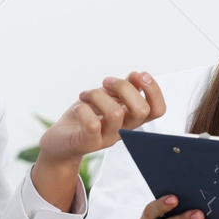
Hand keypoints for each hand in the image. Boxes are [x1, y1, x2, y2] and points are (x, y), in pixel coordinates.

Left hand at [34, 72, 165, 208]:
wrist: (60, 139)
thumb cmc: (86, 115)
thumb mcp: (107, 97)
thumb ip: (124, 88)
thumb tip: (138, 76)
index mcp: (132, 118)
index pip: (158, 110)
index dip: (154, 90)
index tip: (139, 75)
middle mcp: (124, 130)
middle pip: (141, 110)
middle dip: (124, 87)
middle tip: (105, 82)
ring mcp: (107, 138)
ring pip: (115, 113)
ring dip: (97, 95)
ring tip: (86, 95)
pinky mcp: (88, 143)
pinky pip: (91, 124)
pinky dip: (83, 109)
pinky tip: (79, 108)